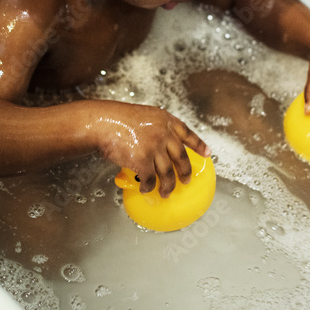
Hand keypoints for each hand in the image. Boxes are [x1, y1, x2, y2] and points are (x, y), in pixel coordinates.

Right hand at [89, 101, 210, 197]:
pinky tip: (147, 190)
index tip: (207, 153)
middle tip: (186, 180)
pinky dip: (149, 187)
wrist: (102, 122)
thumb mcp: (143, 116)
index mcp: (165, 120)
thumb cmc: (116, 119)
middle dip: (185, 172)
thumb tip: (160, 147)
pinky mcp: (143, 160)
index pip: (187, 133)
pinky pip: (150, 179)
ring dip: (168, 186)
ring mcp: (154, 147)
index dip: (198, 144)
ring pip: (168, 173)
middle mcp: (163, 133)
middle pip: (181, 157)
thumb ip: (155, 129)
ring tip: (167, 192)